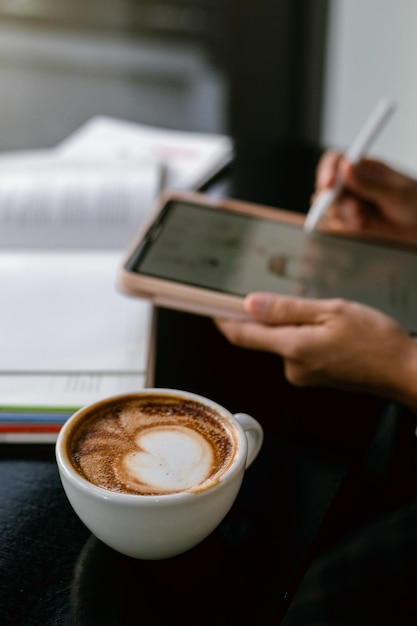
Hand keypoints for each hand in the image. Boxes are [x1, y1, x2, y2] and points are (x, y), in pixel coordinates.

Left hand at [215, 292, 416, 408]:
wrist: (404, 371)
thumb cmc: (376, 340)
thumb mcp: (332, 311)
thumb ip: (287, 309)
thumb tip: (251, 304)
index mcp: (294, 347)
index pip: (242, 334)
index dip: (223, 318)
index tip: (210, 303)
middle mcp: (292, 366)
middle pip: (264, 336)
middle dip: (273, 315)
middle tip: (299, 300)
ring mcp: (302, 375)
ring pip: (284, 341)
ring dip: (294, 325)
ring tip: (328, 317)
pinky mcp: (313, 377)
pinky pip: (298, 350)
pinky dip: (304, 336)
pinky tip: (331, 331)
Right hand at [313, 151, 416, 243]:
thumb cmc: (414, 205)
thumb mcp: (395, 193)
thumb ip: (368, 183)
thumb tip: (346, 166)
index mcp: (364, 167)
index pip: (334, 161)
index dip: (326, 171)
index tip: (328, 186)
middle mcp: (352, 184)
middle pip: (326, 188)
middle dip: (337, 201)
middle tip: (356, 210)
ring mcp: (349, 203)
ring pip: (329, 208)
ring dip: (343, 216)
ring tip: (364, 219)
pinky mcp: (348, 222)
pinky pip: (334, 225)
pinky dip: (344, 227)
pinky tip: (363, 226)